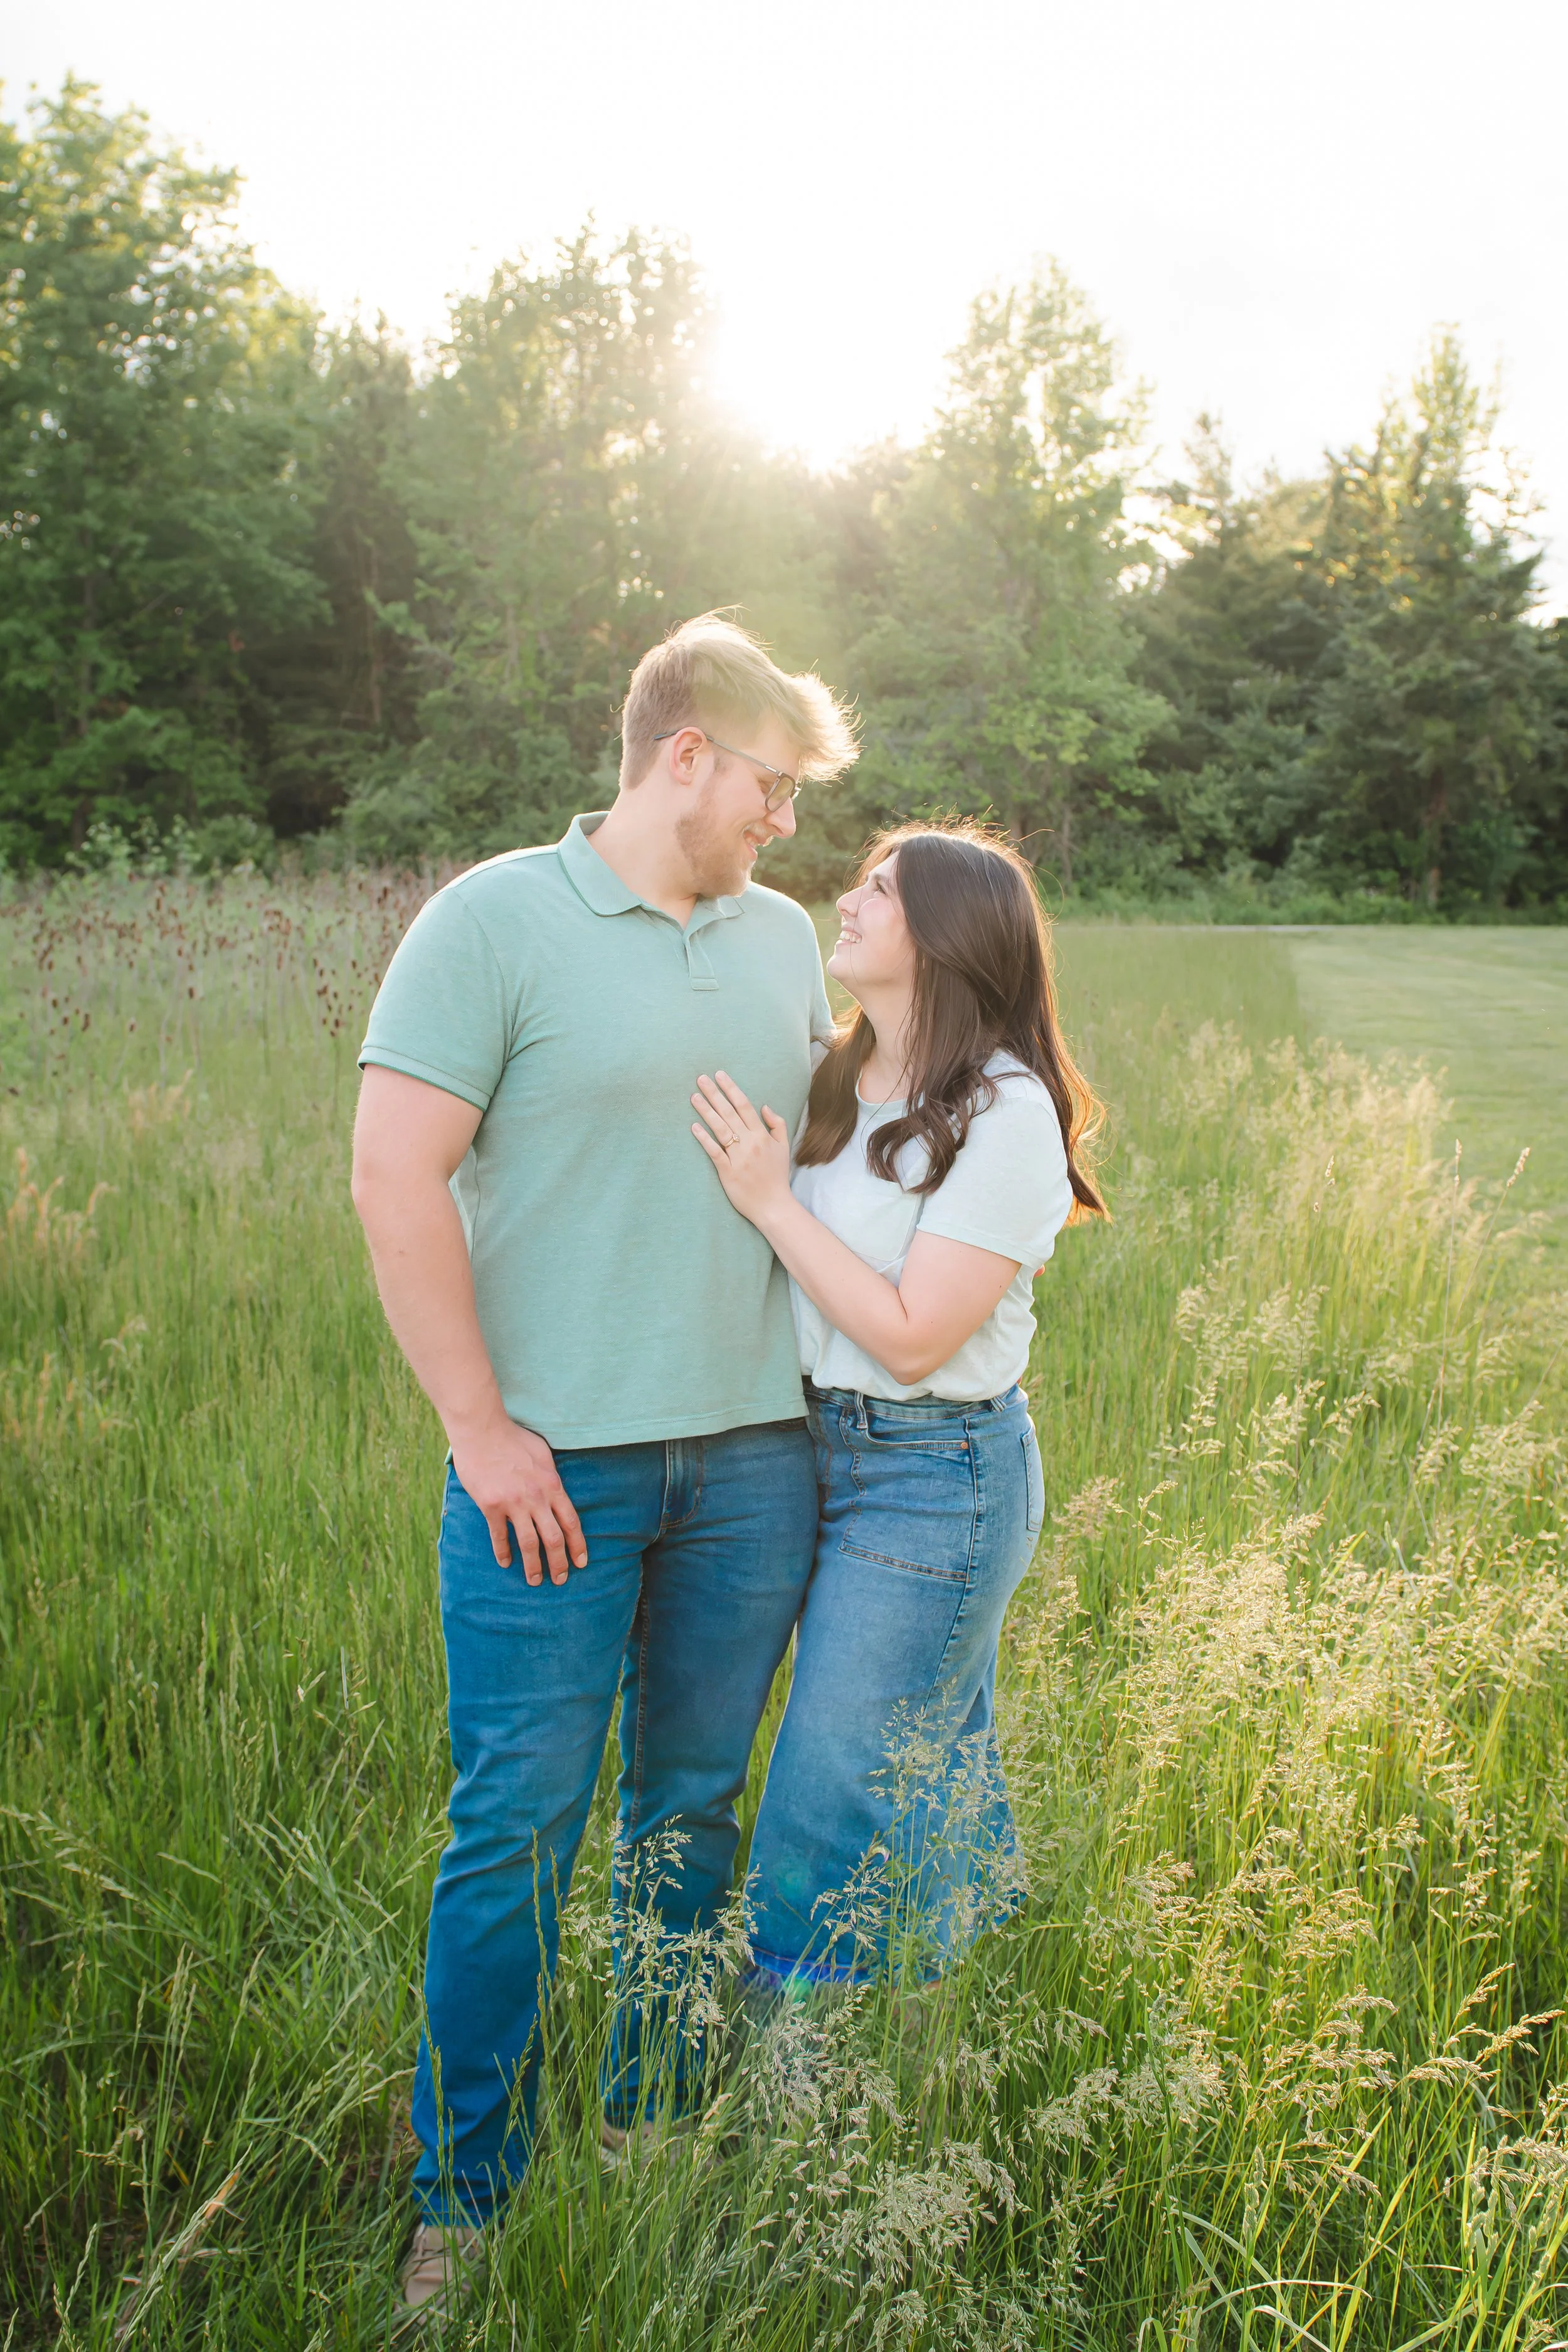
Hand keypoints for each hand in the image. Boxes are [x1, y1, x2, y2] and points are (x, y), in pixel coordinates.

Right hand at [449, 1417, 587, 1585]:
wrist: (482, 1429)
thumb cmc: (513, 1438)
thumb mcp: (543, 1453)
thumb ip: (551, 1475)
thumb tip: (557, 1489)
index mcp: (552, 1485)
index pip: (571, 1522)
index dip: (578, 1545)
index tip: (581, 1562)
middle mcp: (536, 1497)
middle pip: (553, 1539)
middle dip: (559, 1564)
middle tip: (560, 1579)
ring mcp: (513, 1503)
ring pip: (528, 1543)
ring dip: (533, 1566)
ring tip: (535, 1581)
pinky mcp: (491, 1505)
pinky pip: (499, 1535)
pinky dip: (503, 1552)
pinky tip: (505, 1562)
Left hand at [690, 1070, 792, 1225]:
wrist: (774, 1205)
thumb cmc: (777, 1176)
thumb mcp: (784, 1147)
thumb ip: (776, 1125)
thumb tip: (764, 1106)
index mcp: (762, 1135)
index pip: (744, 1106)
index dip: (731, 1089)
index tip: (720, 1075)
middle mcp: (749, 1143)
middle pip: (729, 1113)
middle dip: (714, 1094)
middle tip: (701, 1078)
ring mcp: (738, 1157)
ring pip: (720, 1129)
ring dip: (706, 1111)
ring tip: (694, 1097)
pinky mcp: (727, 1172)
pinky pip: (714, 1152)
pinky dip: (704, 1139)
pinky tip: (694, 1127)